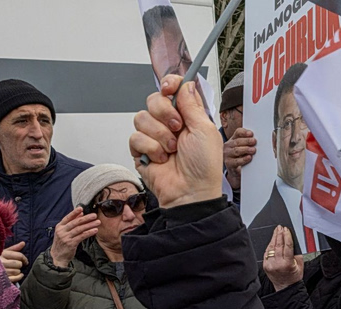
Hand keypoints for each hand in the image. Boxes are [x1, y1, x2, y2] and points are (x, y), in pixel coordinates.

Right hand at [0, 241, 28, 282]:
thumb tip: (23, 243)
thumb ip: (14, 248)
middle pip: (18, 264)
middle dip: (20, 265)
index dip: (24, 258)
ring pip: (16, 271)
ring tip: (15, 270)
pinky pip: (14, 278)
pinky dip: (19, 277)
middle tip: (18, 265)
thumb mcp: (5, 252)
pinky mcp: (1, 278)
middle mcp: (0, 262)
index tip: (25, 261)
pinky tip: (20, 275)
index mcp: (2, 254)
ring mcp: (0, 271)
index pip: (19, 255)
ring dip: (18, 271)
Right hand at [50, 207, 99, 267]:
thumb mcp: (64, 232)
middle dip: (86, 218)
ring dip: (89, 225)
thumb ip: (72, 222)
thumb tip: (81, 213)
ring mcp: (66, 237)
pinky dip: (89, 232)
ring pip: (79, 229)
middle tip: (94, 215)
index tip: (81, 208)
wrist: (58, 256)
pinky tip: (95, 230)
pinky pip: (81, 236)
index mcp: (59, 226)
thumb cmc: (63, 242)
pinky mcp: (71, 243)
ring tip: (97, 222)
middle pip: (75, 223)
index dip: (74, 213)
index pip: (67, 218)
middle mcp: (62, 231)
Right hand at [130, 75, 223, 207]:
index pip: (173, 90)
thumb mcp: (205, 130)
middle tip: (178, 128)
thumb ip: (192, 105)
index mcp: (188, 116)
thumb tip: (186, 84)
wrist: (191, 191)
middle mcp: (170, 123)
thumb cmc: (204, 166)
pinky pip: (136, 137)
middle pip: (154, 99)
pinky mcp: (141, 150)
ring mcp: (154, 136)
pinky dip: (150, 148)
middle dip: (165, 113)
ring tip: (172, 149)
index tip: (170, 88)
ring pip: (142, 117)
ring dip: (160, 134)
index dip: (170, 84)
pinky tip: (161, 158)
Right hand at [223, 127, 255, 189]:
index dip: (244, 132)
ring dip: (245, 149)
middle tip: (254, 141)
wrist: (236, 171)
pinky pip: (236, 161)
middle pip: (237, 141)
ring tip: (253, 150)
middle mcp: (228, 146)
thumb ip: (249, 143)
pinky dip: (243, 159)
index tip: (251, 133)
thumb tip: (258, 139)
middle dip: (247, 141)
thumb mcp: (244, 149)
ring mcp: (227, 154)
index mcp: (233, 139)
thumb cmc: (241, 157)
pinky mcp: (228, 163)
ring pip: (236, 150)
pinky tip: (249, 158)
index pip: (238, 133)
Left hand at [262, 225, 302, 291]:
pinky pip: (267, 253)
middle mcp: (277, 264)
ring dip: (274, 238)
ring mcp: (270, 265)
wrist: (285, 287)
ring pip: (271, 248)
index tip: (287, 230)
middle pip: (278, 245)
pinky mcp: (265, 265)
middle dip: (279, 234)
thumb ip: (297, 253)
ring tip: (276, 231)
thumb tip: (293, 241)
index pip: (287, 246)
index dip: (287, 236)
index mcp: (288, 264)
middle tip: (280, 227)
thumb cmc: (294, 277)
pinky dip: (270, 246)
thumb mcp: (300, 265)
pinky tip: (272, 241)